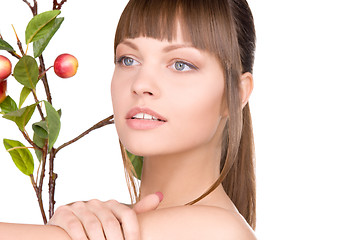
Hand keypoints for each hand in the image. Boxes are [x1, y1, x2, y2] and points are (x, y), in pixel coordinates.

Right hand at [48, 193, 162, 239]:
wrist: (69, 224)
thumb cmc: (99, 226)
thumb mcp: (117, 220)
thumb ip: (137, 212)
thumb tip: (159, 196)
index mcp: (112, 204)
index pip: (128, 214)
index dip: (133, 232)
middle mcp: (97, 203)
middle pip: (111, 223)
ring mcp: (79, 207)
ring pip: (93, 225)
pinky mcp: (63, 213)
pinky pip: (74, 226)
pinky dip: (81, 238)